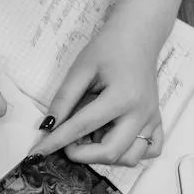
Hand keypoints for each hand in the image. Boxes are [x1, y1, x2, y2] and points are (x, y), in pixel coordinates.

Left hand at [33, 14, 164, 165]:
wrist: (138, 35)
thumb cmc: (109, 48)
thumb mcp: (80, 69)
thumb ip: (63, 100)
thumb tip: (47, 127)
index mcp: (123, 97)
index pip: (82, 128)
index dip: (55, 142)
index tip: (36, 153)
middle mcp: (141, 112)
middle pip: (110, 153)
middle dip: (81, 154)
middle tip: (66, 140)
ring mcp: (152, 118)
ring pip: (130, 158)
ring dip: (105, 155)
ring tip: (91, 136)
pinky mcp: (156, 120)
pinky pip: (149, 150)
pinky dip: (130, 153)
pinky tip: (114, 138)